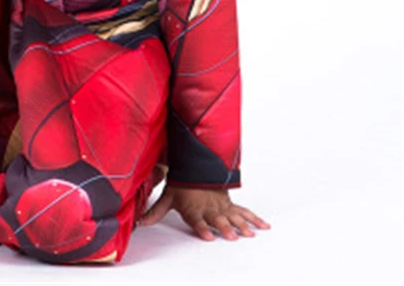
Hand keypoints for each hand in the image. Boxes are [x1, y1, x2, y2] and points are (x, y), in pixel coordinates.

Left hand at [138, 183, 270, 240]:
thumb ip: (156, 212)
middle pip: (218, 220)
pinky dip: (254, 218)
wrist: (194, 166)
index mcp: (193, 208)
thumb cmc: (181, 184)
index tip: (208, 236)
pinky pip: (243, 212)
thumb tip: (140, 222)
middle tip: (232, 236)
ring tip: (249, 234)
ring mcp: (220, 206)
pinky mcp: (229, 204)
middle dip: (224, 228)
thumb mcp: (167, 197)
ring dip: (241, 225)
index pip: (197, 220)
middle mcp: (208, 208)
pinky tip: (263, 226)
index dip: (202, 228)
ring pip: (232, 216)